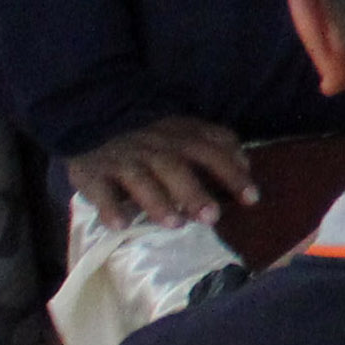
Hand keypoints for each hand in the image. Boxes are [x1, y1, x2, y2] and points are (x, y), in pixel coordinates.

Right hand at [60, 113, 258, 229]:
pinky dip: (110, 208)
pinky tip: (120, 225)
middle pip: (175, 167)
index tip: (252, 198)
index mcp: (179, 136)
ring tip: (175, 224)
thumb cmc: (150, 136)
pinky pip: (100, 191)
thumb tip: (247, 164)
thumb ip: (216, 144)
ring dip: (158, 202)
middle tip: (212, 217)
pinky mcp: (93, 174)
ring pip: (140, 180)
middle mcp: (153, 147)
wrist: (93, 118)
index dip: (232, 172)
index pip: (210, 150)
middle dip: (194, 192)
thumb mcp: (185, 131)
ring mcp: (122, 161)